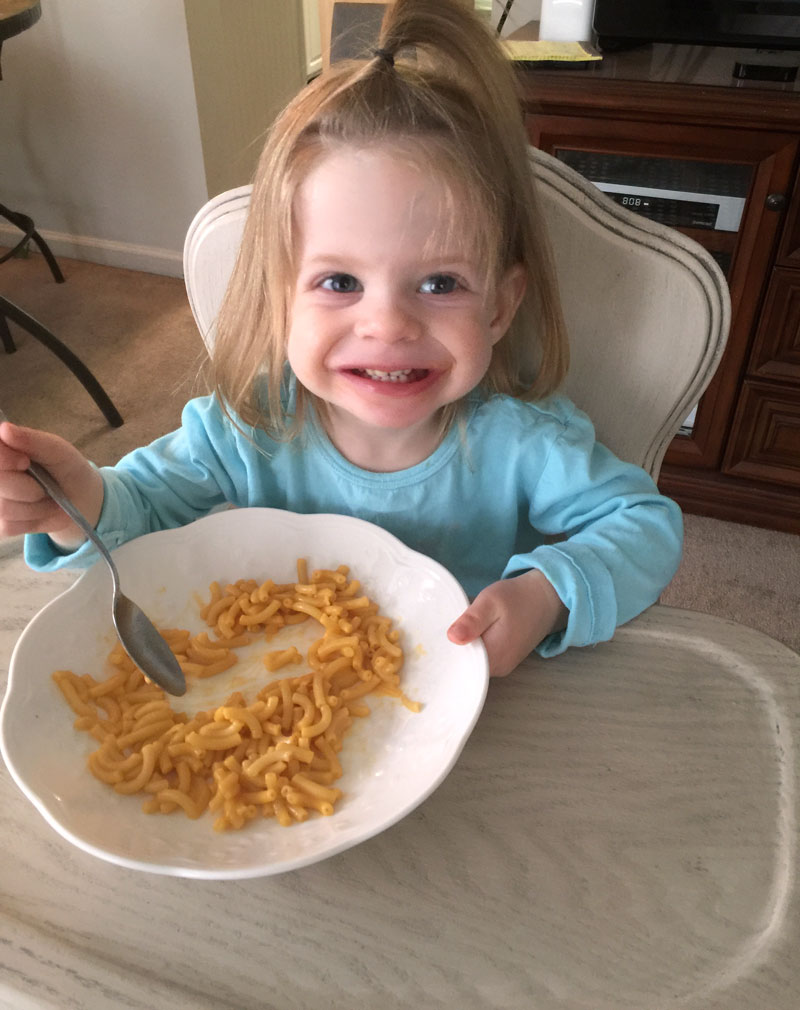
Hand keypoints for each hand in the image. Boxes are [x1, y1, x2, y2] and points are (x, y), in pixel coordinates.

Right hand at [0, 421, 103, 546]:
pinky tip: (42, 511)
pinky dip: (33, 519)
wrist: (80, 499)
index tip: (24, 462)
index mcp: (2, 450)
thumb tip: (4, 429)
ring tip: (48, 498)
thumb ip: (33, 440)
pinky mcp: (0, 523)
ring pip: (5, 508)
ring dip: (36, 506)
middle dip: (28, 488)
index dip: (4, 460)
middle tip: (45, 485)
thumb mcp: (57, 451)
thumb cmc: (66, 468)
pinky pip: (8, 525)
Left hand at [447, 570, 567, 677]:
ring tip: (452, 629)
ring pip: (472, 661)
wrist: (547, 598)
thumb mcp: (491, 601)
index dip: (443, 652)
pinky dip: (473, 647)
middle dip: (451, 650)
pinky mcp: (504, 660)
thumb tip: (452, 638)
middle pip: (464, 665)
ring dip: (462, 647)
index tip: (431, 639)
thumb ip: (472, 620)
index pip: (458, 663)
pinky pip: (481, 658)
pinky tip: (467, 633)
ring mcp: (502, 666)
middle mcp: (497, 669)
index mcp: (492, 657)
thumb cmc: (518, 598)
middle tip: (438, 630)